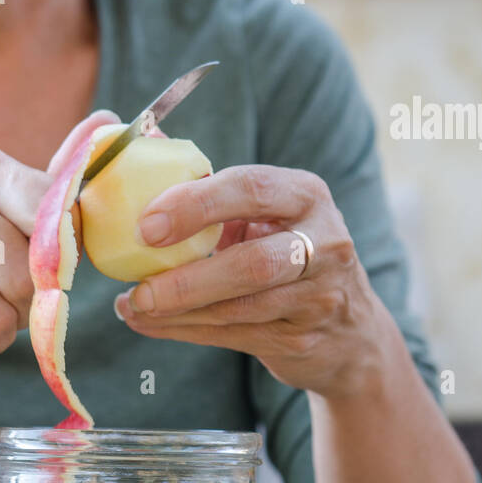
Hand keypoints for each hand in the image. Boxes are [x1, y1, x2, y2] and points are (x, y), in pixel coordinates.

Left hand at [114, 165, 385, 400]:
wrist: (349, 332)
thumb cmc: (288, 255)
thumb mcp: (268, 215)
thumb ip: (215, 190)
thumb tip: (146, 142)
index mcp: (306, 195)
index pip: (251, 189)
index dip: (196, 204)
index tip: (146, 225)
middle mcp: (322, 243)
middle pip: (253, 264)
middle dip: (189, 279)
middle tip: (138, 288)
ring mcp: (317, 298)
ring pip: (240, 308)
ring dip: (178, 312)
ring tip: (132, 308)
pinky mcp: (302, 340)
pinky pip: (235, 337)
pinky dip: (186, 332)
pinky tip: (150, 325)